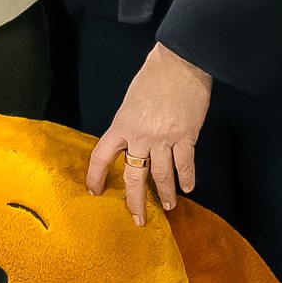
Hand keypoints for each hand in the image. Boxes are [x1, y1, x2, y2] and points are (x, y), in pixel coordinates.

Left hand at [86, 44, 213, 222]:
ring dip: (164, 193)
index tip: (94, 191)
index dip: (96, 176)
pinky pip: (185, 163)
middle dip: (135, 201)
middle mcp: (140, 136)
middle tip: (138, 219)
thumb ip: (130, 122)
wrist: (180, 64)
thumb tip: (133, 138)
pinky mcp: (186, 136)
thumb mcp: (131, 100)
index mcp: (122, 125)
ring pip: (162, 175)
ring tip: (167, 206)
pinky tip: (187, 188)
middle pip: (134, 176)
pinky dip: (187, 178)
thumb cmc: (154, 75)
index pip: (102, 156)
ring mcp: (164, 139)